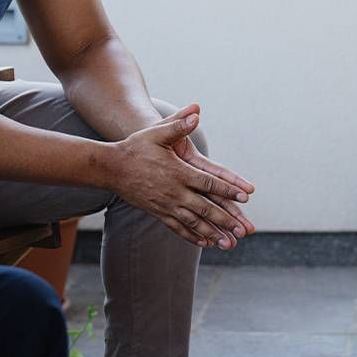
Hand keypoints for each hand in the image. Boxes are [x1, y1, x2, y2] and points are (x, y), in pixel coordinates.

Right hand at [111, 111, 252, 249]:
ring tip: (229, 244)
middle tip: (244, 230)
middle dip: (227, 220)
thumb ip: (178, 124)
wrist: (111, 168)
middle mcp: (174, 192)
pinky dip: (193, 237)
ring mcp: (166, 205)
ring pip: (194, 223)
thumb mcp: (156, 132)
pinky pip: (178, 228)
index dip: (228, 189)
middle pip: (206, 209)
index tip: (246, 196)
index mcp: (178, 172)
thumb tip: (196, 112)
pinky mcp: (158, 213)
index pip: (209, 183)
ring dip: (213, 234)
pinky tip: (205, 243)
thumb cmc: (135, 147)